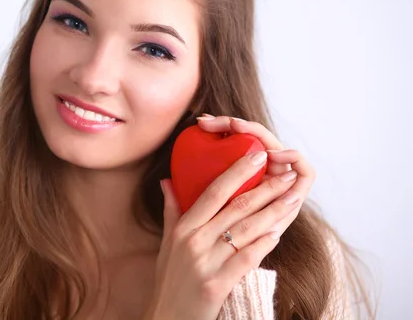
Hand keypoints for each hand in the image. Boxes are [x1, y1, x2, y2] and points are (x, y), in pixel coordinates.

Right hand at [143, 117, 314, 319]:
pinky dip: (265, 243)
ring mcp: (206, 262)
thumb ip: (171, 210)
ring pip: (246, 230)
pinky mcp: (217, 284)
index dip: (237, 171)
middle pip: (236, 207)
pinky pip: (247, 258)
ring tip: (293, 197)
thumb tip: (168, 181)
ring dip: (274, 211)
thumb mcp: (166, 243)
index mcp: (183, 228)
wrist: (166, 318)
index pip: (214, 192)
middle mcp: (194, 241)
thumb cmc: (169, 280)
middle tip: (287, 174)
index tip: (257, 156)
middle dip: (266, 188)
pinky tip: (280, 231)